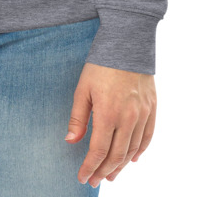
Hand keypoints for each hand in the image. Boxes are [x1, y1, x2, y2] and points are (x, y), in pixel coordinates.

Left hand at [66, 63, 156, 187]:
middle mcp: (128, 117)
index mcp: (108, 113)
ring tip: (111, 174)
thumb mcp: (83, 88)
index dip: (90, 167)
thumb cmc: (101, 64)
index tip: (83, 177)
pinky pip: (148, 136)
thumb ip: (78, 117)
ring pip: (133, 149)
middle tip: (95, 181)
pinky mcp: (151, 108)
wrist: (127, 42)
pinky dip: (140, 151)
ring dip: (121, 165)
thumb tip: (70, 140)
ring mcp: (142, 114)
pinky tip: (132, 159)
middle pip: (116, 155)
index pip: (99, 150)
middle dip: (104, 171)